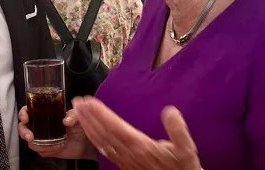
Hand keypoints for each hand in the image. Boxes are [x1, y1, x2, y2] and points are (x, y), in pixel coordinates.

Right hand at [18, 106, 96, 159]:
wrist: (84, 143)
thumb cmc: (80, 125)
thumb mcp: (78, 115)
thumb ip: (73, 115)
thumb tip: (66, 121)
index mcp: (45, 112)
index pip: (28, 110)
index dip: (23, 113)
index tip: (25, 118)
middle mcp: (41, 124)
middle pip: (23, 126)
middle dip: (23, 131)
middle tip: (30, 136)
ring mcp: (42, 137)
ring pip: (30, 140)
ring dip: (35, 143)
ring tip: (48, 144)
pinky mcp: (45, 148)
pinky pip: (39, 150)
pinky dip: (44, 150)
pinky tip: (54, 148)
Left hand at [73, 96, 200, 169]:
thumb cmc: (182, 168)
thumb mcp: (186, 150)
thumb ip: (178, 131)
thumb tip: (170, 111)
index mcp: (141, 147)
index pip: (115, 127)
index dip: (101, 114)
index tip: (89, 102)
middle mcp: (129, 154)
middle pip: (103, 133)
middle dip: (89, 117)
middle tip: (77, 102)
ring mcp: (125, 160)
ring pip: (101, 142)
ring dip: (88, 126)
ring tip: (78, 112)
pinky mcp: (124, 164)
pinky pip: (104, 150)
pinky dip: (94, 138)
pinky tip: (89, 132)